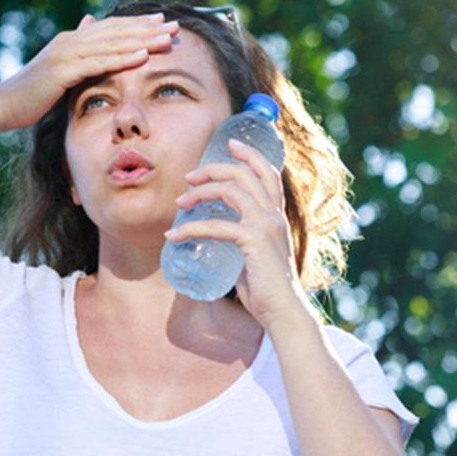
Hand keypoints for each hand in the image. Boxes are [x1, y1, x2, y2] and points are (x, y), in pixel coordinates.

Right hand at [0, 13, 178, 127]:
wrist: (2, 104)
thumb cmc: (31, 94)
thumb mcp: (58, 71)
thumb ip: (76, 52)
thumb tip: (89, 24)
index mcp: (72, 41)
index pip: (111, 28)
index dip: (138, 25)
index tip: (162, 22)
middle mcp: (71, 41)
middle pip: (116, 31)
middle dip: (148, 29)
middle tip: (175, 26)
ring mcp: (66, 54)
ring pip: (112, 44)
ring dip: (142, 40)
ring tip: (167, 38)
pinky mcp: (63, 70)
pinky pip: (99, 62)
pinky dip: (122, 58)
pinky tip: (143, 56)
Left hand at [164, 139, 315, 330]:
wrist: (284, 312)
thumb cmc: (267, 290)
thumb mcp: (255, 256)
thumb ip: (242, 241)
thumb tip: (215, 239)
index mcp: (277, 216)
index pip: (268, 173)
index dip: (250, 154)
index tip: (230, 143)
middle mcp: (274, 215)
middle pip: (245, 173)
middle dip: (214, 168)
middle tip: (190, 177)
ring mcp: (265, 225)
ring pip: (230, 190)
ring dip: (200, 192)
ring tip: (180, 202)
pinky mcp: (253, 240)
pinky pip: (216, 225)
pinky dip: (190, 228)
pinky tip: (173, 235)